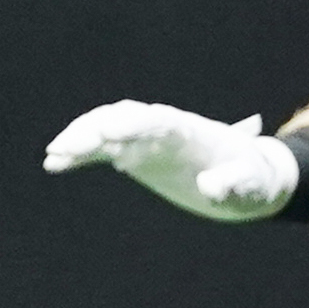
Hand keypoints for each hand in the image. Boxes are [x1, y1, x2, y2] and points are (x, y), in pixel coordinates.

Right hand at [43, 101, 296, 221]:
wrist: (249, 179)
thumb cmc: (253, 181)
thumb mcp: (252, 186)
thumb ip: (234, 184)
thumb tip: (210, 188)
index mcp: (192, 131)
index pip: (157, 120)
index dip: (131, 124)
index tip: (107, 132)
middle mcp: (164, 129)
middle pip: (124, 118)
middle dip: (95, 129)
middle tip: (66, 147)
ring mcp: (148, 139)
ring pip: (107, 127)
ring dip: (81, 137)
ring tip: (56, 156)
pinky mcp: (137, 153)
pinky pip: (103, 149)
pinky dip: (80, 153)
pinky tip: (55, 164)